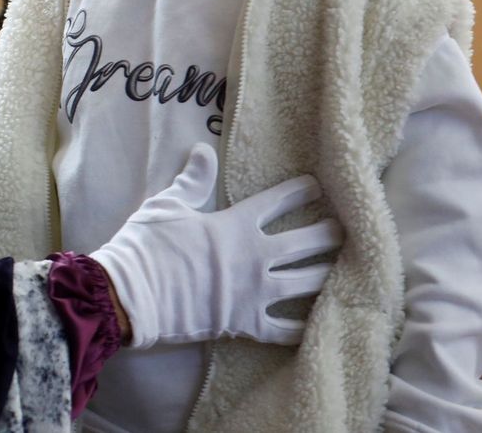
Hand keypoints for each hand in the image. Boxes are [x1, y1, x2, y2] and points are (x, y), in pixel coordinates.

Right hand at [91, 143, 343, 348]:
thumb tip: (203, 150)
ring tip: (348, 270)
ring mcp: (255, 294)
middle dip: (329, 235)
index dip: (300, 191)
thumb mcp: (167, 204)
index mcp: (236, 225)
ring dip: (328, 275)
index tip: (317, 186)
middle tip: (345, 229)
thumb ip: (193, 180)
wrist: (132, 296)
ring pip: (307, 284)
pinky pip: (286, 331)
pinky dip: (306, 329)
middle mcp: (255, 258)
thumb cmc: (147, 247)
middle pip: (304, 244)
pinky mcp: (246, 324)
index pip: (277, 202)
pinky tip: (323, 324)